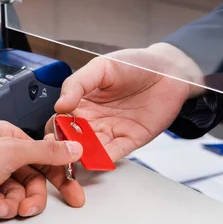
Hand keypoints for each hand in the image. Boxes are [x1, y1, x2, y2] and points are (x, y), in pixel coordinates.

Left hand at [0, 121, 82, 220]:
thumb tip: (72, 146)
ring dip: (4, 205)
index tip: (74, 194)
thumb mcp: (11, 153)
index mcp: (11, 138)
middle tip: (25, 208)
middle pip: (33, 183)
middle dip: (27, 199)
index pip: (46, 157)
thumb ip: (46, 151)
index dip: (61, 177)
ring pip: (16, 198)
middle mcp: (2, 156)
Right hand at [48, 43, 203, 161]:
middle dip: (66, 146)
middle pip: (72, 139)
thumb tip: (59, 104)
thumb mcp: (101, 67)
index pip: (60, 120)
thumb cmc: (135, 64)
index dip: (55, 127)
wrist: (169, 69)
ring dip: (84, 154)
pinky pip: (113, 153)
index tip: (54, 130)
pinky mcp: (130, 140)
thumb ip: (78, 84)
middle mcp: (93, 119)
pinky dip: (104, 159)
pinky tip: (97, 159)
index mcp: (81, 102)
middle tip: (64, 147)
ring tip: (79, 154)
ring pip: (91, 149)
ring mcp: (111, 131)